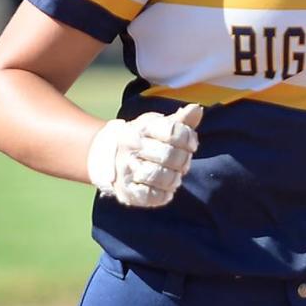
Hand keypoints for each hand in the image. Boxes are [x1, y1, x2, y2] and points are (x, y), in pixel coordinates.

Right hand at [87, 103, 202, 207]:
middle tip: (184, 163)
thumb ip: (180, 120)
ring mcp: (125, 169)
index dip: (188, 139)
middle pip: (167, 155)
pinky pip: (148, 196)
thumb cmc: (143, 138)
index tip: (192, 145)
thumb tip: (197, 109)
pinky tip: (166, 190)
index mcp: (141, 128)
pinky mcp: (125, 191)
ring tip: (175, 176)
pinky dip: (163, 195)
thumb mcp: (158, 125)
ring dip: (174, 178)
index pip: (172, 131)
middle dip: (183, 160)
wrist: (108, 156)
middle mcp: (131, 147)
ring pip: (157, 176)